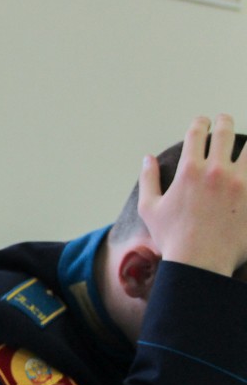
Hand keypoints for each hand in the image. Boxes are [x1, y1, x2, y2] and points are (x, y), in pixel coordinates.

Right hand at [138, 114, 246, 276]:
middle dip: (224, 121)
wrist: (200, 263)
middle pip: (225, 132)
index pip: (197, 133)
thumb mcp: (150, 208)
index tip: (203, 122)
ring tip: (244, 145)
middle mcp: (216, 171)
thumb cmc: (172, 238)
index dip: (200, 122)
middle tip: (225, 120)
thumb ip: (148, 179)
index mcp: (189, 170)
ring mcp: (241, 183)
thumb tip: (147, 158)